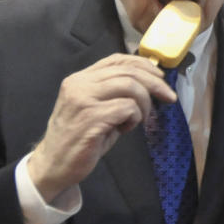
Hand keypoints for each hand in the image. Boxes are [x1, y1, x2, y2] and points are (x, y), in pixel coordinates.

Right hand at [27, 54, 175, 202]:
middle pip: (128, 71)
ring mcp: (83, 99)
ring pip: (130, 86)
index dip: (143, 65)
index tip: (160, 77)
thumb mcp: (96, 108)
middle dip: (155, 84)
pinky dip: (134, 118)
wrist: (54, 164)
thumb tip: (149, 84)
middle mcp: (79, 84)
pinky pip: (127, 108)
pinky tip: (125, 129)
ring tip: (140, 120)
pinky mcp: (90, 117)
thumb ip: (114, 93)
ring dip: (144, 104)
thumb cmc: (79, 138)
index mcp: (80, 78)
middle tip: (169, 98)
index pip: (117, 59)